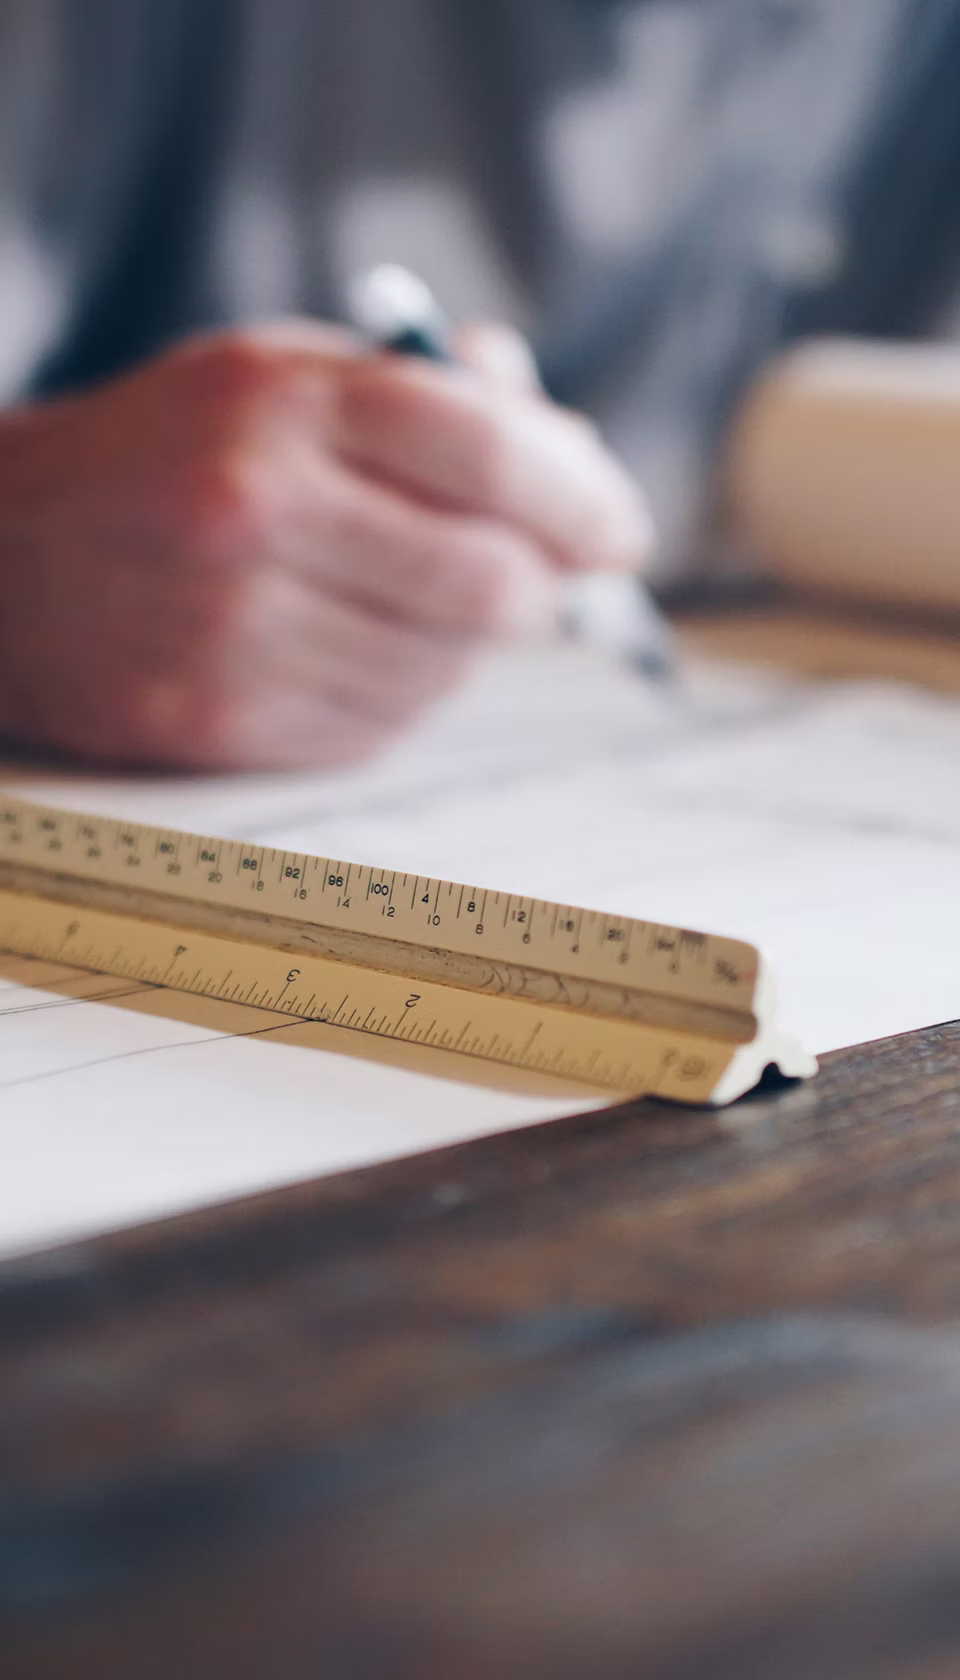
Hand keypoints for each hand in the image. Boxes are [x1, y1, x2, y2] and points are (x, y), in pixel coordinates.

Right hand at [0, 320, 652, 767]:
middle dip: (541, 590)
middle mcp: (256, 515)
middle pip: (488, 584)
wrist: (7, 559)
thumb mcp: (277, 375)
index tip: (618, 532)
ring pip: (444, 669)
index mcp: (279, 403)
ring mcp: (234, 631)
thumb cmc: (166, 456)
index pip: (489, 453)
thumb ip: (424, 394)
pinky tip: (353, 649)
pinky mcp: (222, 722)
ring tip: (409, 602)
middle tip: (540, 581)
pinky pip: (383, 726)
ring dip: (464, 645)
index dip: (584, 499)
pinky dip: (402, 692)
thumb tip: (567, 447)